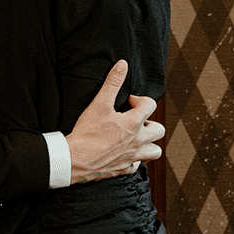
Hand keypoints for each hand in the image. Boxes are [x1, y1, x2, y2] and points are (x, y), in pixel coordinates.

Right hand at [66, 60, 163, 183]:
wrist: (75, 159)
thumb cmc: (87, 133)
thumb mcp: (99, 103)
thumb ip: (112, 83)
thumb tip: (122, 65)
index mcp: (134, 123)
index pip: (150, 105)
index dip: (140, 100)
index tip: (127, 102)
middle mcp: (138, 141)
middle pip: (159, 130)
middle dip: (150, 122)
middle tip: (135, 120)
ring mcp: (133, 157)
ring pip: (155, 151)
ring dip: (149, 143)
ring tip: (137, 138)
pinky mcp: (124, 169)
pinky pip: (137, 165)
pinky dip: (135, 159)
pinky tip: (125, 154)